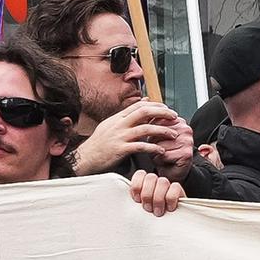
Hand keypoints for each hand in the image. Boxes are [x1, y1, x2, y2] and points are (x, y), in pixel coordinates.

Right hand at [73, 101, 187, 177]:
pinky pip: (140, 146)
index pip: (140, 106)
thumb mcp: (111, 125)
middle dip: (162, 113)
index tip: (168, 110)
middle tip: (174, 117)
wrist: (85, 158)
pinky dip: (152, 147)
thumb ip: (128, 114)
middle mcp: (119, 124)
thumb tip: (144, 101)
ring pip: (145, 128)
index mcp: (118, 118)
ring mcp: (120, 136)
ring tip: (173, 134)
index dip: (156, 106)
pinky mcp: (120, 149)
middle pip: (144, 112)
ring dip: (162, 130)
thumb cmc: (99, 144)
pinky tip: (161, 150)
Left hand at [122, 169, 185, 215]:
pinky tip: (169, 208)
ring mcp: (168, 186)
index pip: (140, 174)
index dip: (137, 186)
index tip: (136, 200)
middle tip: (148, 209)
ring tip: (158, 212)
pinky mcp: (179, 191)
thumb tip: (123, 202)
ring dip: (158, 198)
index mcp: (145, 184)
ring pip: (162, 182)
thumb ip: (134, 203)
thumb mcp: (139, 211)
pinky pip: (175, 188)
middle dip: (147, 195)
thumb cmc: (151, 220)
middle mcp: (156, 183)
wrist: (169, 228)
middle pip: (150, 177)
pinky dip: (170, 199)